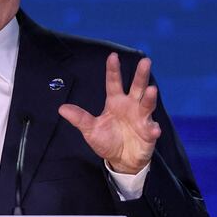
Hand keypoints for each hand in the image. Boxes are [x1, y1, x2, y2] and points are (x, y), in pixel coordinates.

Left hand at [58, 52, 160, 174]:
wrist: (121, 160)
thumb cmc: (107, 140)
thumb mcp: (90, 129)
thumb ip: (79, 118)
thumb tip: (61, 108)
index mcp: (115, 102)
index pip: (113, 83)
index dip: (113, 70)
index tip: (112, 56)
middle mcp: (130, 106)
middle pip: (137, 87)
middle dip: (141, 75)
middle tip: (145, 61)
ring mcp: (141, 118)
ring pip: (147, 104)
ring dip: (150, 98)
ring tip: (152, 90)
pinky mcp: (149, 133)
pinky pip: (152, 130)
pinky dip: (153, 129)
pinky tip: (154, 129)